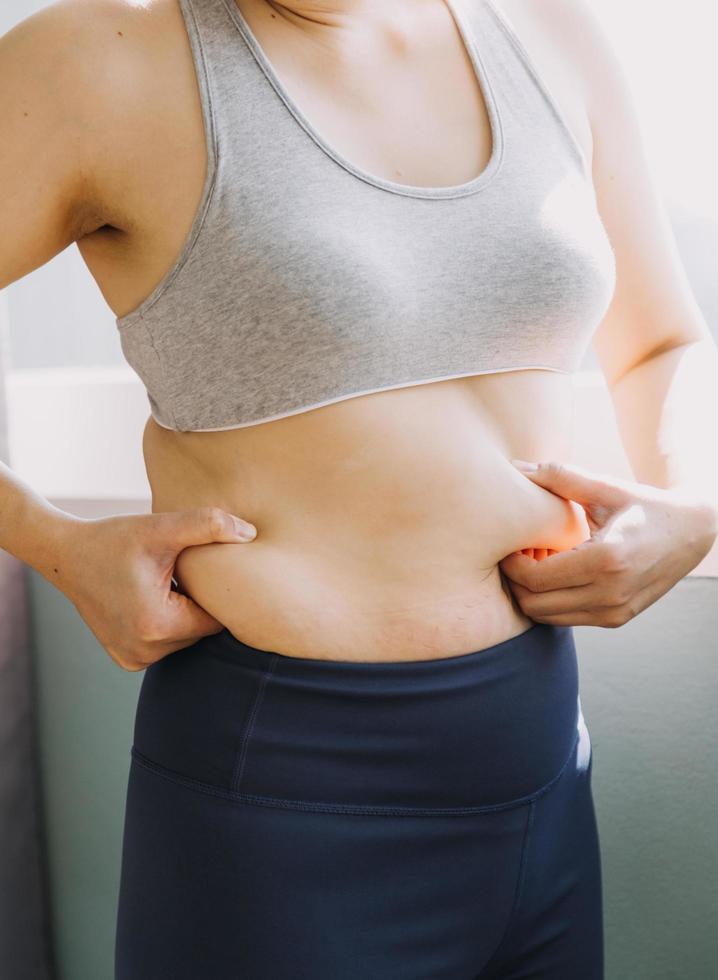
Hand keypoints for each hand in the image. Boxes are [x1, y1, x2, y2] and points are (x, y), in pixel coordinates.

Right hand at [53, 507, 257, 669]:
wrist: (67, 554)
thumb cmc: (115, 538)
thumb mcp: (162, 527)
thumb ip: (208, 525)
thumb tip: (250, 534)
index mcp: (157, 626)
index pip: (215, 618)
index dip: (215, 592)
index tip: (205, 569)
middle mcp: (144, 653)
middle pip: (200, 630)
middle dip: (198, 602)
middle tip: (182, 571)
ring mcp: (133, 660)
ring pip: (184, 637)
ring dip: (182, 612)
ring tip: (166, 582)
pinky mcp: (127, 659)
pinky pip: (165, 642)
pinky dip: (165, 622)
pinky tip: (153, 596)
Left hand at [498, 460, 717, 627]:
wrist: (691, 532)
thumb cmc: (643, 505)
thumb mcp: (605, 487)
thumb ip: (560, 476)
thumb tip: (517, 467)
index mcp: (607, 559)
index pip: (535, 578)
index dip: (511, 563)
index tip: (509, 544)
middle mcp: (611, 592)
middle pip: (534, 603)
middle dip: (515, 581)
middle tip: (516, 555)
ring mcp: (615, 611)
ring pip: (547, 617)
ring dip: (531, 594)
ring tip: (535, 564)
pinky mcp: (616, 620)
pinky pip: (566, 620)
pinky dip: (550, 602)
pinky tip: (555, 576)